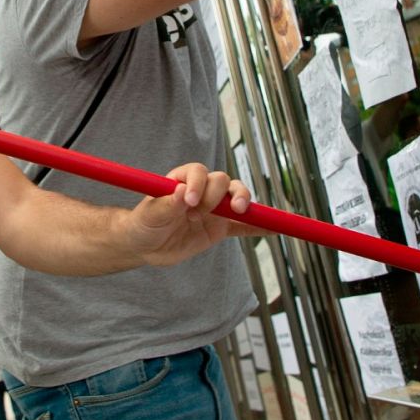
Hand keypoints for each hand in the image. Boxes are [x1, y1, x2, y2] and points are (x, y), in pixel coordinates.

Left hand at [125, 164, 251, 267]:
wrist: (146, 246)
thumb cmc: (144, 224)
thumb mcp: (150, 215)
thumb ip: (166, 205)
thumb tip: (181, 192)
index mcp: (183, 180)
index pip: (198, 173)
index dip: (198, 184)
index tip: (190, 201)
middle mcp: (202, 190)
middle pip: (222, 182)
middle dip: (218, 195)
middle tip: (204, 213)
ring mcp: (214, 209)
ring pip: (236, 198)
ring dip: (243, 201)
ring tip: (241, 212)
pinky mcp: (221, 228)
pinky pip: (243, 227)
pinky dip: (259, 227)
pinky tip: (275, 229)